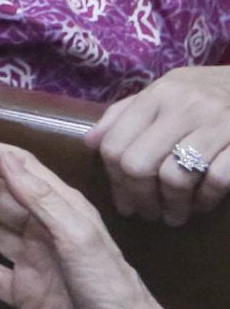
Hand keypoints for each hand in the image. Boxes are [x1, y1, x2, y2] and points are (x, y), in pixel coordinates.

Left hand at [90, 67, 229, 225]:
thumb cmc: (205, 92)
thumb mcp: (164, 92)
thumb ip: (125, 113)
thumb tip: (90, 143)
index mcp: (157, 95)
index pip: (115, 145)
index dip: (114, 180)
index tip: (122, 201)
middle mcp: (183, 106)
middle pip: (139, 164)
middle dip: (139, 197)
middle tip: (146, 213)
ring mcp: (217, 122)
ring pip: (175, 177)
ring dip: (172, 205)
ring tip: (172, 216)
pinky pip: (215, 180)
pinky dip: (205, 199)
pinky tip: (201, 205)